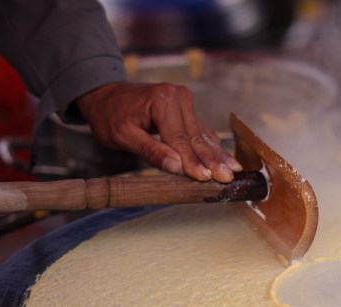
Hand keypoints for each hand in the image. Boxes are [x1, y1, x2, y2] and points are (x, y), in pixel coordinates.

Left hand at [75, 82, 242, 182]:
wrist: (106, 95)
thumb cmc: (110, 115)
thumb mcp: (122, 135)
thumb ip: (150, 150)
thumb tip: (176, 167)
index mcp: (162, 99)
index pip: (179, 138)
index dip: (193, 161)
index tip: (205, 178)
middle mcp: (178, 96)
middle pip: (196, 136)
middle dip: (212, 160)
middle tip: (228, 178)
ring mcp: (184, 101)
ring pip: (202, 135)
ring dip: (217, 155)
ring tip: (235, 171)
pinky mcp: (186, 110)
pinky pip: (200, 131)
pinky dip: (212, 147)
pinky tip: (225, 159)